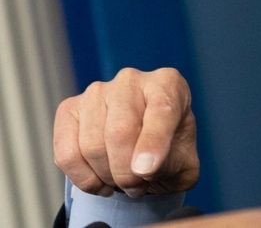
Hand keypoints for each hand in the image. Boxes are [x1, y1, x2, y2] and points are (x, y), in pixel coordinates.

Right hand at [53, 67, 199, 197]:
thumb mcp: (185, 163)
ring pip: (92, 145)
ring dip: (106, 176)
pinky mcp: (69, 109)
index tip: (146, 171)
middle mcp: (131, 81)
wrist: (144, 151)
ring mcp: (96, 92)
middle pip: (120, 131)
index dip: (152, 143)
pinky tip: (100, 182)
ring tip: (121, 182)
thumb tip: (142, 168)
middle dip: (126, 172)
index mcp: (168, 84)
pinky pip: (67, 153)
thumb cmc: (169, 151)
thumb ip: (171, 165)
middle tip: (136, 187)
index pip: (161, 110)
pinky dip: (83, 178)